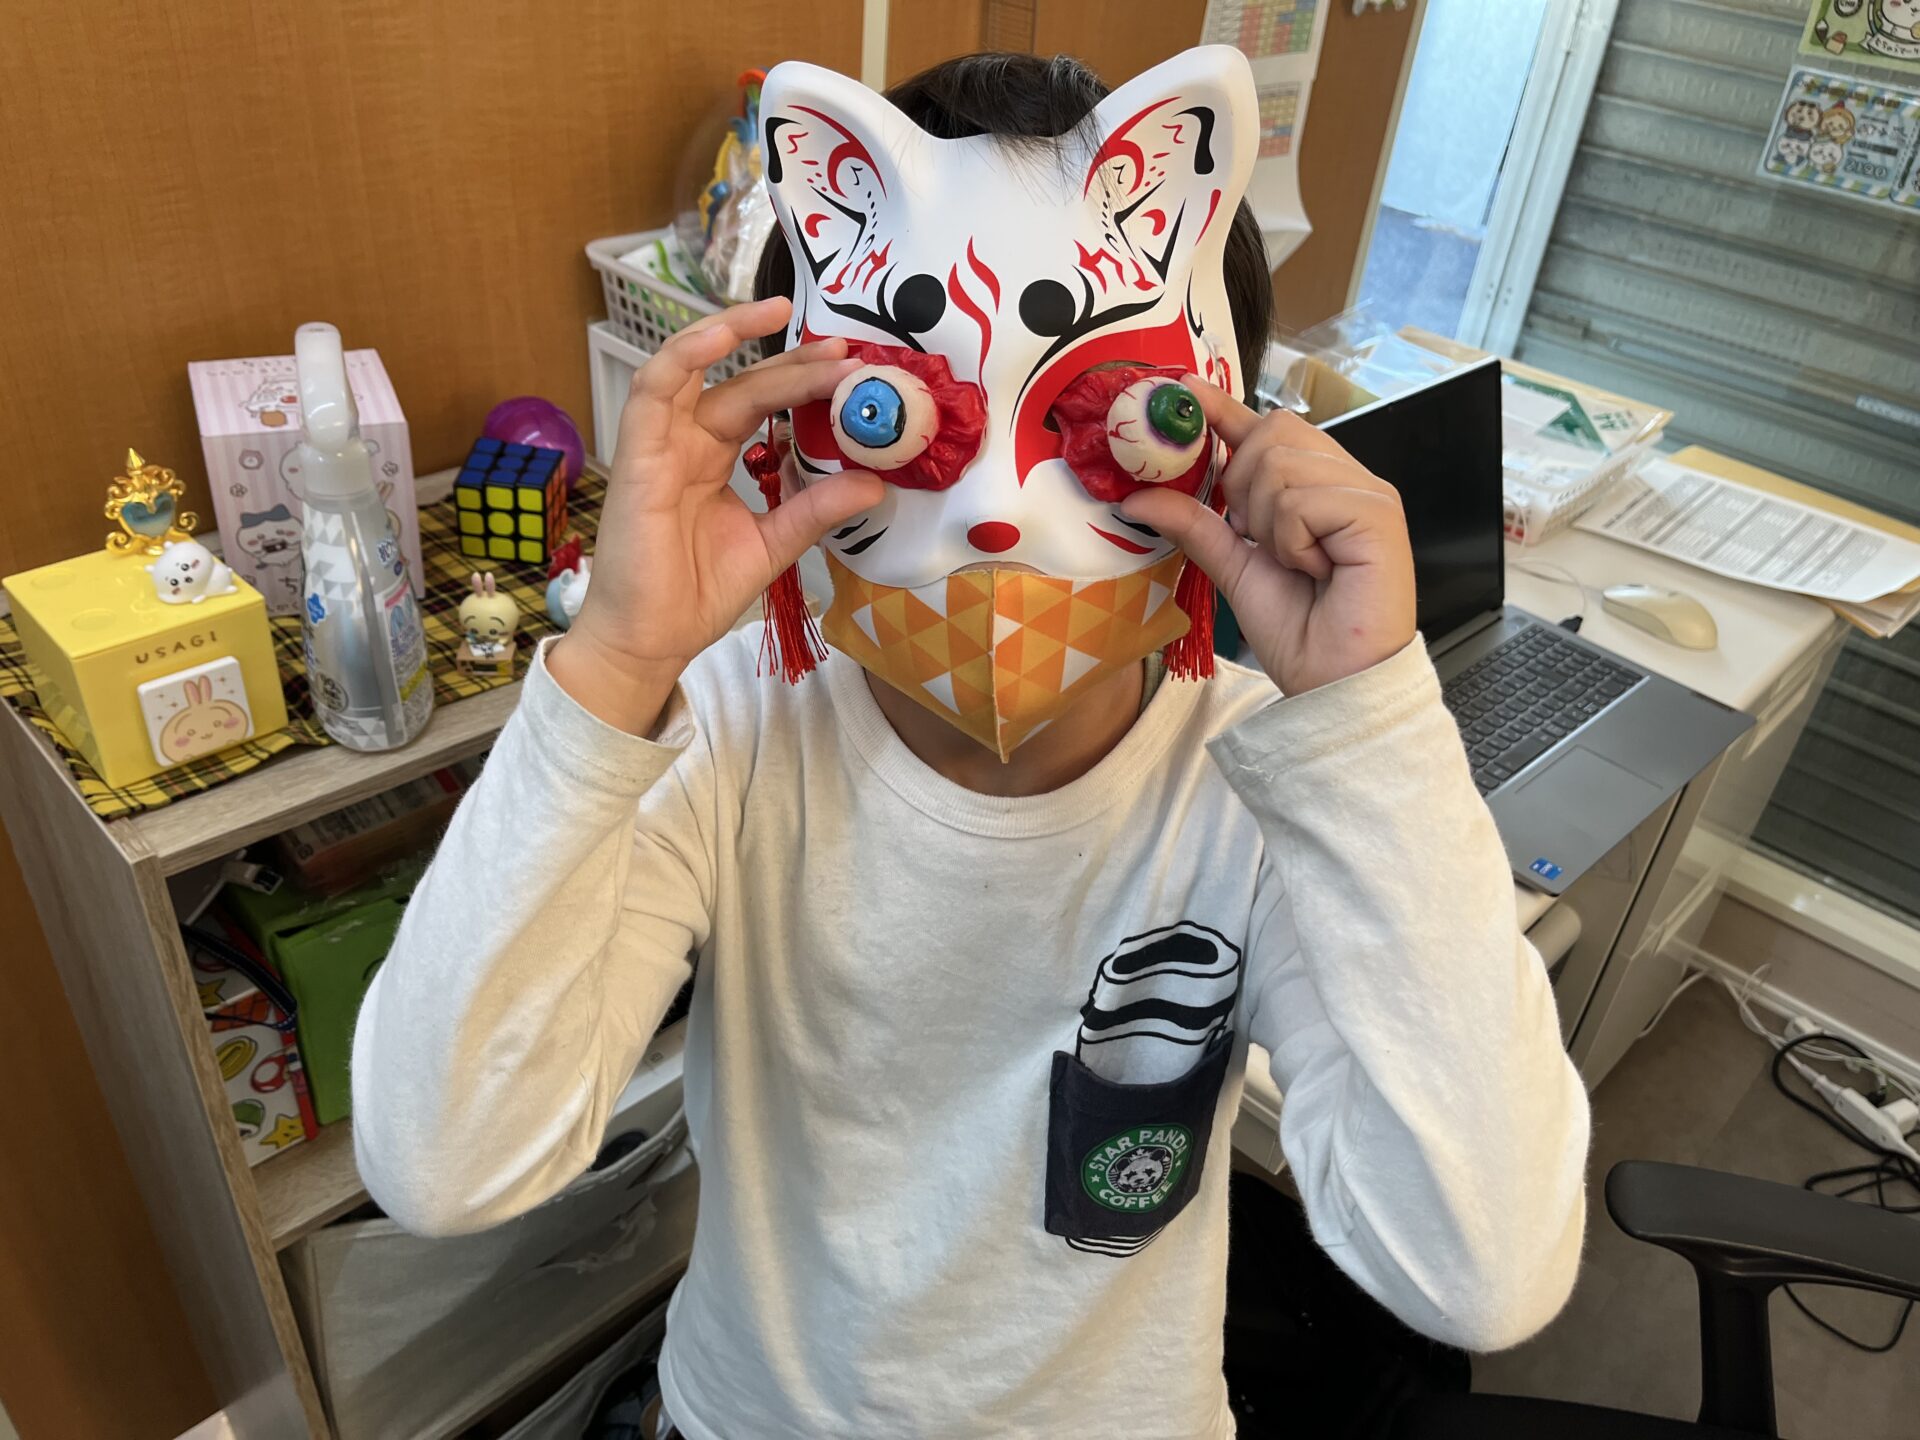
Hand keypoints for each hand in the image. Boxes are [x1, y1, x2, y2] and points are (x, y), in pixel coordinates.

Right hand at [551, 298, 882, 730]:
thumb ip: (816, 508)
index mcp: (715, 456)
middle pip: (742, 383)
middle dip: (792, 363)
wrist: (653, 640)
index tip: (852, 369)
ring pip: (693, 368)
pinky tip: (720, 334)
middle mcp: (686, 441)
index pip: (762, 402)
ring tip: (779, 311)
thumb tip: (875, 483)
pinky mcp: (637, 454)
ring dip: (731, 332)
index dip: (804, 381)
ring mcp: (660, 443)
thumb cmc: (697, 593)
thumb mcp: (774, 543)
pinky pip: (653, 390)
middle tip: (844, 351)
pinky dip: (684, 356)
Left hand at [1120, 379, 1415, 695]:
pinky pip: (1302, 499)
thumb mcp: (1233, 568)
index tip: (1180, 390)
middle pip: (1272, 431)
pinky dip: (1293, 539)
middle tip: (1259, 537)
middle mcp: (1346, 478)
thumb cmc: (1299, 631)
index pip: (1266, 428)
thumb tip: (1137, 496)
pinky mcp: (1378, 511)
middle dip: (1245, 484)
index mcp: (1316, 485)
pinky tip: (1317, 568)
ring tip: (1298, 562)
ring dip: (1269, 523)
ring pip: (1280, 464)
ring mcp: (1367, 491)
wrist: (1334, 681)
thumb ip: (1195, 525)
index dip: (1223, 408)